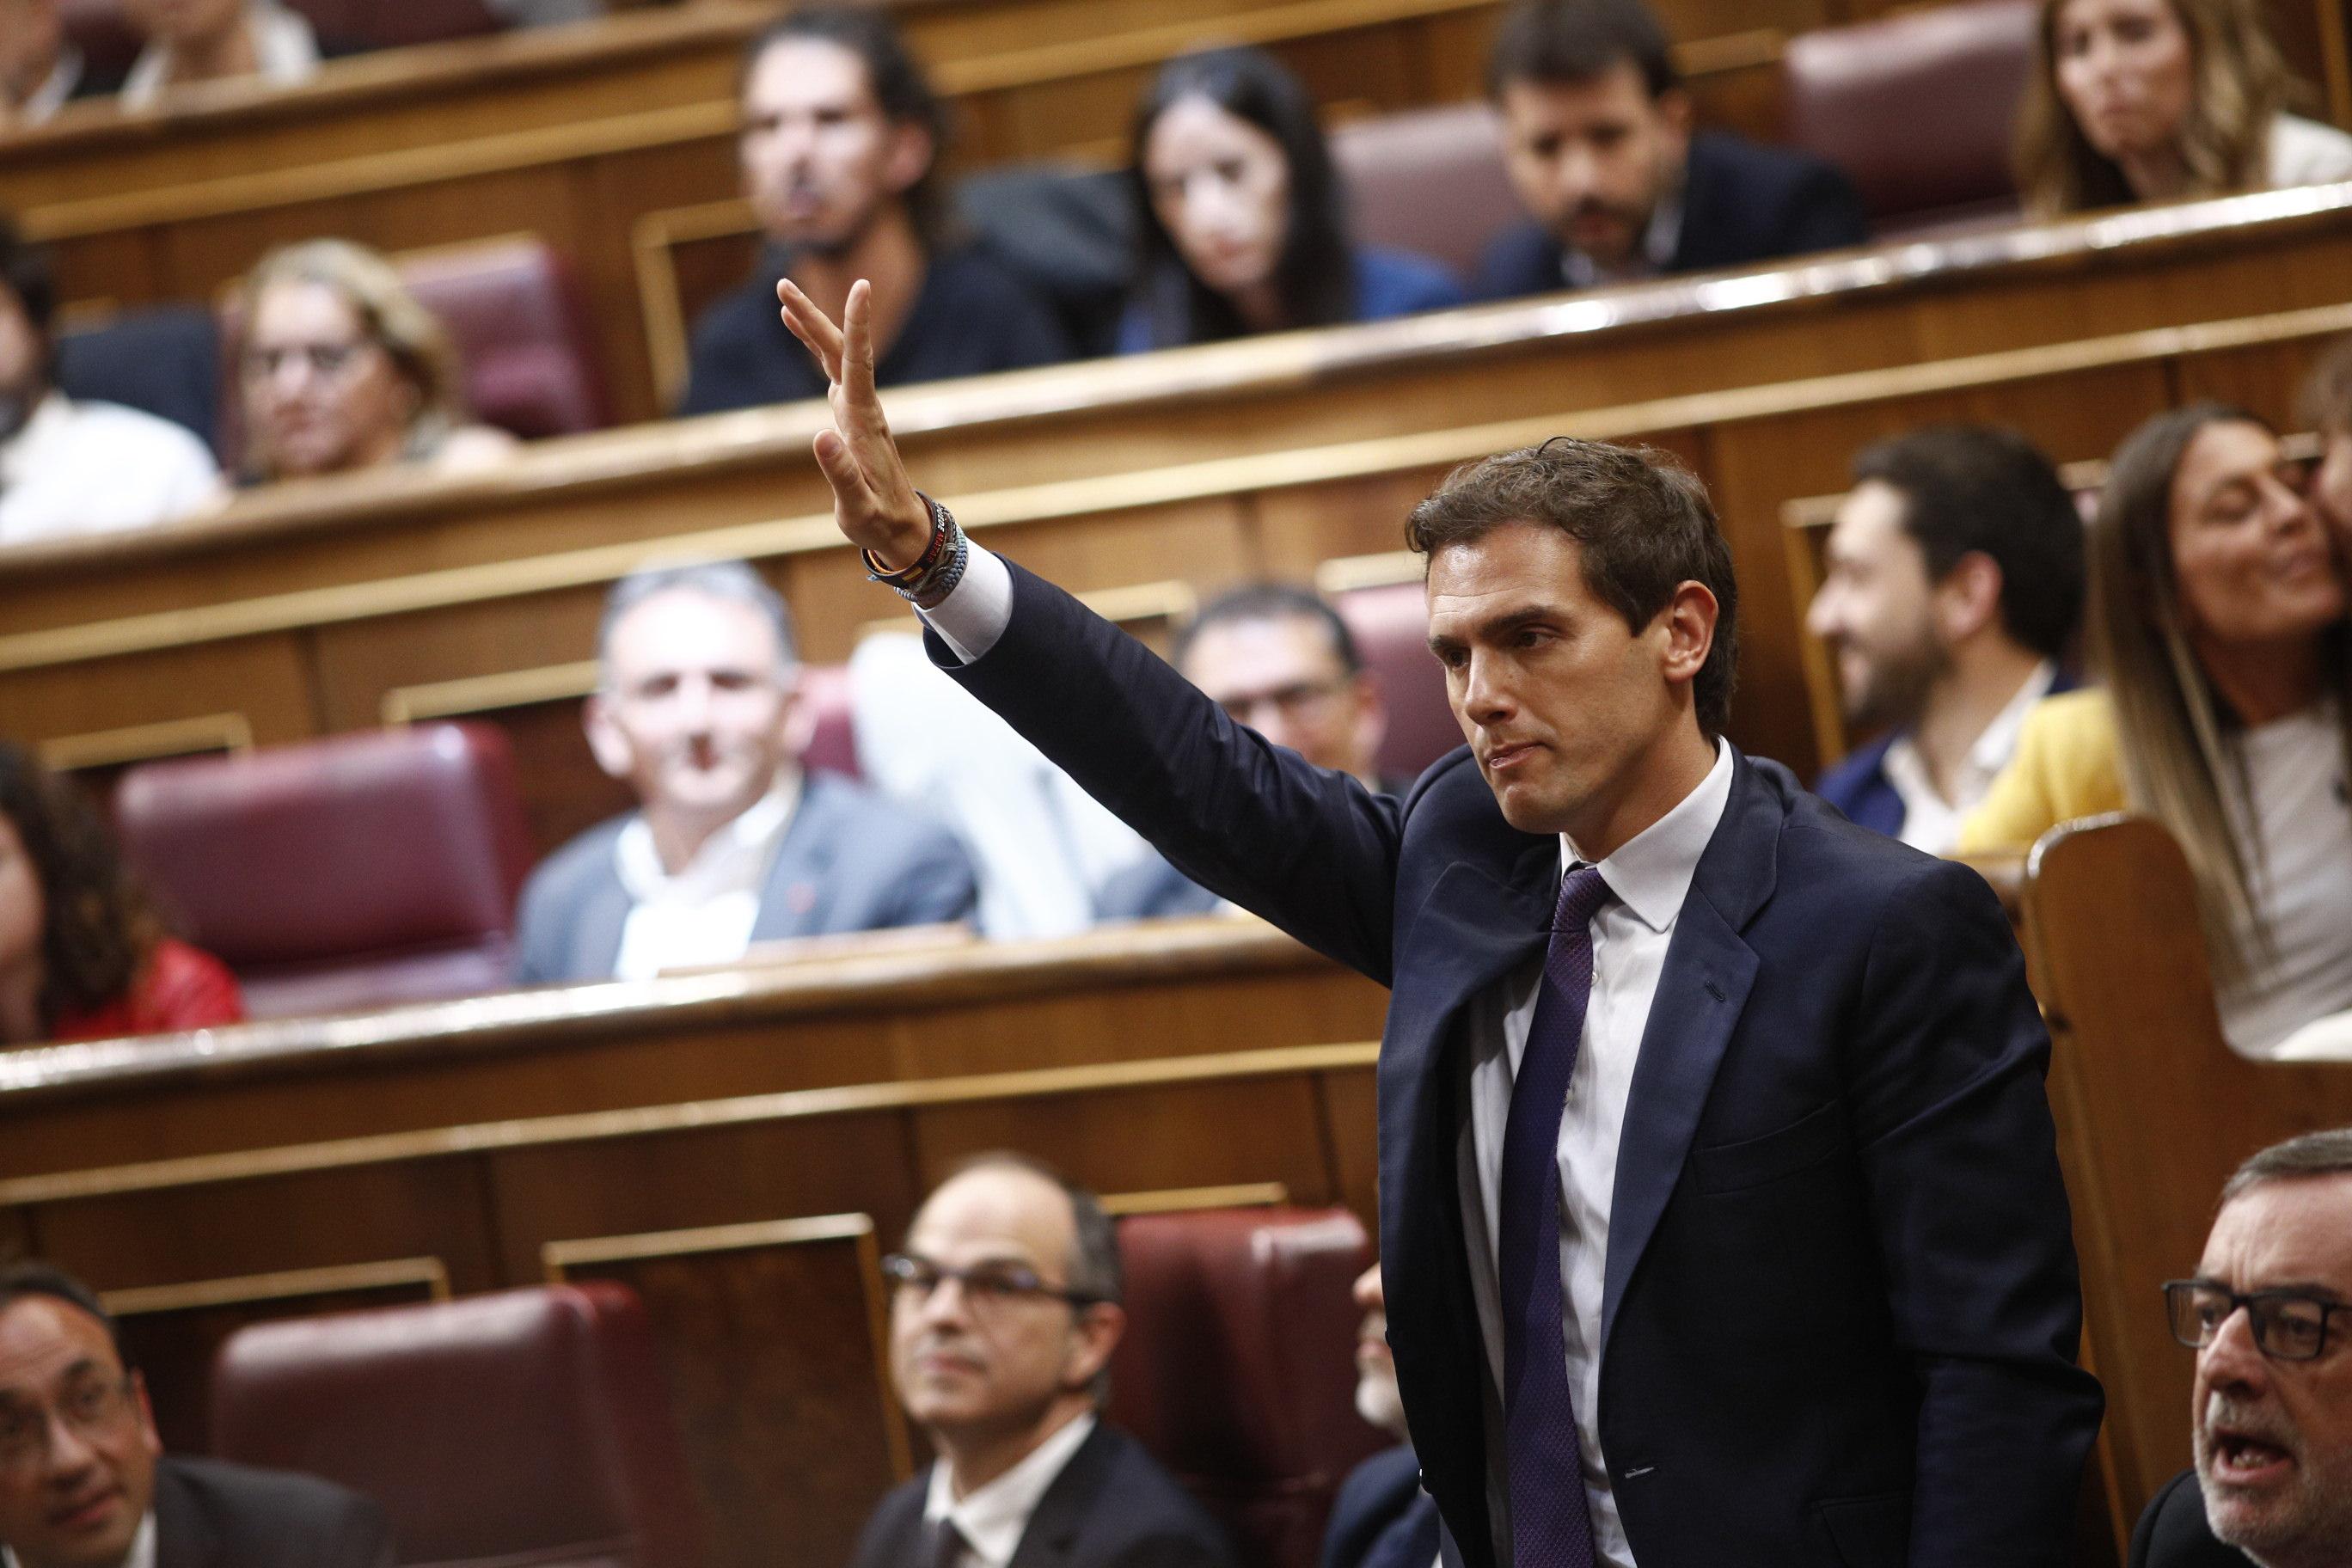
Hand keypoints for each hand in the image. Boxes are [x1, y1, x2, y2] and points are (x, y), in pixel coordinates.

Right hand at [776, 278, 931, 570]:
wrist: (901, 527)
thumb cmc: (879, 520)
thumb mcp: (857, 505)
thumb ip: (840, 474)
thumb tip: (819, 437)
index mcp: (864, 422)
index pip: (860, 364)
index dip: (859, 326)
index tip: (861, 285)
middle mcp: (862, 407)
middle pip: (839, 351)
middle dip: (814, 316)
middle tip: (782, 284)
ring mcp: (856, 408)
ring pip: (834, 356)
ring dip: (811, 324)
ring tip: (783, 295)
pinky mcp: (849, 415)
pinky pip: (831, 370)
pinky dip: (814, 347)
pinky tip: (797, 331)